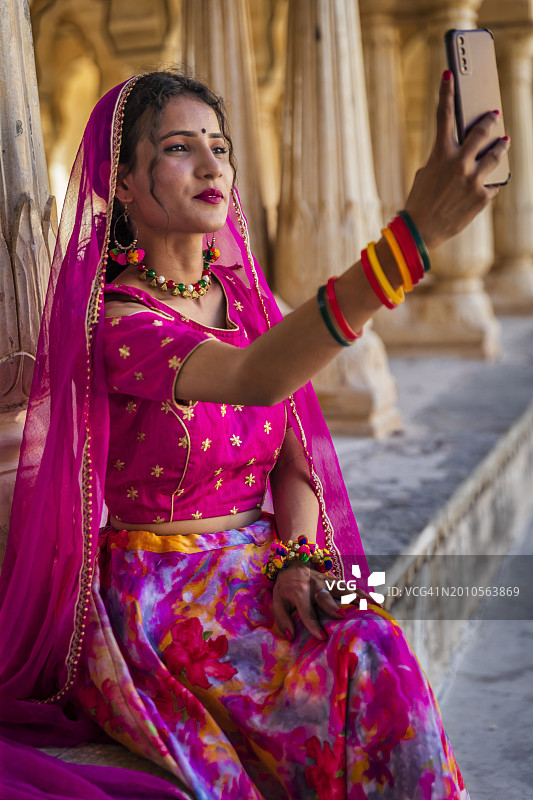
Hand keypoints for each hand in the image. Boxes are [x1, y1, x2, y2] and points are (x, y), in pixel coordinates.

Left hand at [271, 560, 374, 641]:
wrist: (292, 562)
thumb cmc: (285, 588)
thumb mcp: (276, 601)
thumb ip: (282, 619)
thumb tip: (291, 637)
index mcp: (299, 592)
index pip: (306, 611)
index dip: (313, 624)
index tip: (322, 637)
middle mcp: (314, 586)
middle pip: (325, 597)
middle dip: (333, 606)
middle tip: (342, 617)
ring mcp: (327, 581)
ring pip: (343, 589)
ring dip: (356, 598)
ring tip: (372, 607)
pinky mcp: (335, 580)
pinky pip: (351, 587)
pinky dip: (364, 594)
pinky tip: (376, 603)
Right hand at [403, 70, 510, 250]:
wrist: (420, 232)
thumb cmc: (420, 201)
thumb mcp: (427, 174)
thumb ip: (445, 159)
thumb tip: (466, 154)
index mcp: (440, 154)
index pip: (444, 116)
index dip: (445, 92)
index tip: (448, 74)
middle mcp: (459, 163)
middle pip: (481, 132)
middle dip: (489, 122)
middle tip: (494, 116)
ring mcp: (473, 180)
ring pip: (496, 156)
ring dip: (501, 147)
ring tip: (505, 142)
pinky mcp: (482, 197)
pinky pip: (491, 184)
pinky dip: (488, 183)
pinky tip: (486, 184)